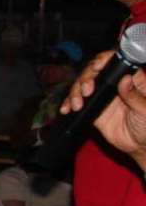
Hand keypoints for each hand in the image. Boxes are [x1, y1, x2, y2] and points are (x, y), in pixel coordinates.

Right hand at [61, 51, 145, 169]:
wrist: (138, 145)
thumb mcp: (145, 111)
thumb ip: (135, 96)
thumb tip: (125, 79)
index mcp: (131, 80)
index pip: (116, 62)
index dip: (104, 60)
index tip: (97, 66)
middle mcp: (114, 84)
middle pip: (94, 71)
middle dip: (86, 78)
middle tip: (86, 90)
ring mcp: (101, 95)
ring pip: (82, 85)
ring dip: (75, 92)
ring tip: (77, 104)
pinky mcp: (92, 107)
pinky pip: (77, 102)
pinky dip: (69, 104)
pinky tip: (67, 108)